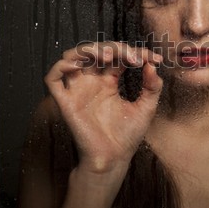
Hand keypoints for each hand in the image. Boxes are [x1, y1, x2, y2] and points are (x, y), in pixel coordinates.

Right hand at [44, 42, 162, 174]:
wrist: (114, 159)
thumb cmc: (128, 135)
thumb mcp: (146, 108)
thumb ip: (152, 87)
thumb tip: (153, 65)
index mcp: (109, 81)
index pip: (117, 56)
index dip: (135, 52)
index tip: (155, 58)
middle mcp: (92, 82)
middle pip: (96, 51)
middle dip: (114, 48)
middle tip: (132, 57)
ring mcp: (78, 90)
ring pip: (72, 58)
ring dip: (88, 50)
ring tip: (107, 56)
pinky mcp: (66, 102)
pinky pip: (53, 79)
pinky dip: (60, 67)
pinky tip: (77, 64)